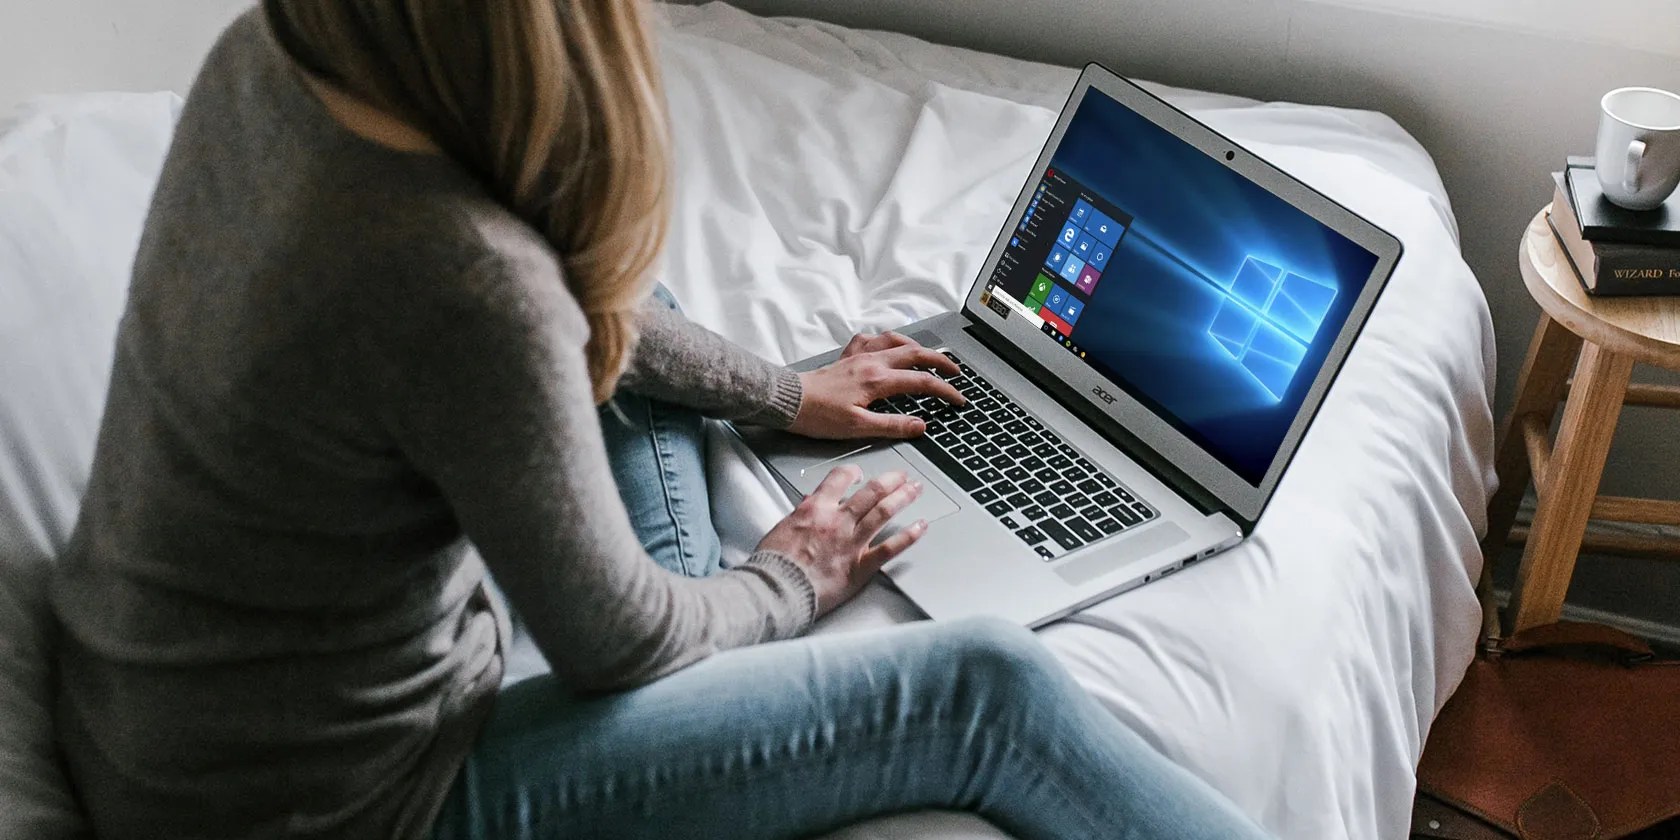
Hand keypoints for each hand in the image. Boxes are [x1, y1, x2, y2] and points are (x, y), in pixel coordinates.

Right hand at [755, 466, 927, 614]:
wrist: (776, 589)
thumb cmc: (774, 563)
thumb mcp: (782, 528)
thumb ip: (802, 513)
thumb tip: (811, 501)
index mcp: (815, 509)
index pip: (840, 478)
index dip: (854, 472)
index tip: (861, 473)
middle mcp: (837, 521)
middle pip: (871, 491)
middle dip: (891, 480)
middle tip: (903, 476)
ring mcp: (851, 542)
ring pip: (883, 512)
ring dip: (904, 498)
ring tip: (916, 490)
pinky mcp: (861, 566)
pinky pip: (890, 547)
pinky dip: (909, 536)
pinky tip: (921, 526)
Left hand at [787, 331, 964, 439]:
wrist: (788, 401)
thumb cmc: (818, 416)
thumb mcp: (858, 428)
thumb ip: (892, 426)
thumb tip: (921, 425)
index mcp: (878, 380)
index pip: (922, 382)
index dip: (945, 391)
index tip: (959, 399)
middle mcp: (872, 362)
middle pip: (916, 353)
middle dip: (940, 361)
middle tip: (955, 372)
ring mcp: (859, 355)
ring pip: (896, 340)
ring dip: (917, 346)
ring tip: (928, 356)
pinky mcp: (847, 356)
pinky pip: (871, 339)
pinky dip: (886, 340)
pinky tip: (888, 346)